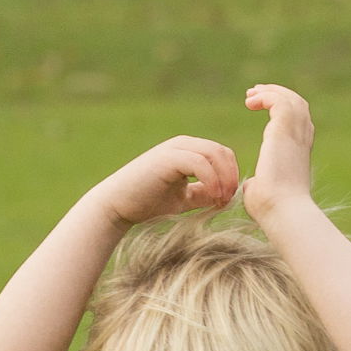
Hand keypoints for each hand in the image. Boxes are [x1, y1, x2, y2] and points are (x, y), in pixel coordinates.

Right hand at [93, 135, 238, 228]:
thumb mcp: (185, 198)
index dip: (232, 175)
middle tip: (227, 200)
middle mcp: (182, 145)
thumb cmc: (149, 202)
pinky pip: (200, 162)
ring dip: (224, 178)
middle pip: (221, 151)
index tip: (228, 199)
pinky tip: (212, 197)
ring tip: (221, 200)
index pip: (222, 154)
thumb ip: (205, 193)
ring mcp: (174, 149)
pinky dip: (212, 180)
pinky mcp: (167, 158)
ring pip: (213, 153)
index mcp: (188, 151)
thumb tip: (228, 195)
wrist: (118, 205)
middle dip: (231, 176)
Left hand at [239, 84, 315, 222]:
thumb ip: (259, 182)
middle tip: (254, 93)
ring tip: (251, 94)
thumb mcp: (264, 191)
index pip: (299, 122)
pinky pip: (279, 102)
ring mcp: (295, 136)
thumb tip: (252, 184)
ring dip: (271, 92)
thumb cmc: (272, 208)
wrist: (282, 211)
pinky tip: (250, 103)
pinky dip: (266, 97)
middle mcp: (302, 141)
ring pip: (292, 99)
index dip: (281, 109)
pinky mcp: (284, 132)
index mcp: (299, 153)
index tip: (259, 105)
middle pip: (299, 105)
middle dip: (277, 94)